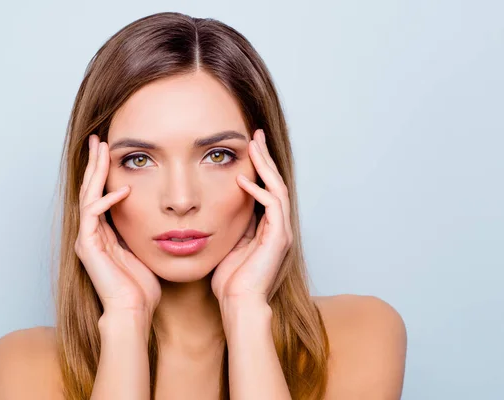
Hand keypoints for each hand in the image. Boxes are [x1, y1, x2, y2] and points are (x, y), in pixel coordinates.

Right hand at [74, 134, 160, 316]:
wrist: (133, 311)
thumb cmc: (143, 286)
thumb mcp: (147, 249)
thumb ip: (146, 230)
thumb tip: (163, 214)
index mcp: (103, 232)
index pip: (101, 193)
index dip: (105, 172)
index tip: (113, 150)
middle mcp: (91, 233)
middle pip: (89, 188)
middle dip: (95, 163)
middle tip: (99, 139)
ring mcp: (87, 239)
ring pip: (87, 196)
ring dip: (95, 172)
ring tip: (102, 149)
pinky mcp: (87, 247)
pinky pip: (93, 215)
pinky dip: (107, 200)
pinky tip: (122, 189)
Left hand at [211, 129, 292, 304]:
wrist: (239, 304)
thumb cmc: (231, 280)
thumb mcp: (230, 243)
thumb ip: (233, 224)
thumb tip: (221, 205)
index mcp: (268, 227)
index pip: (266, 188)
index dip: (258, 167)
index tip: (247, 148)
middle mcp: (278, 226)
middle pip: (275, 182)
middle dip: (264, 158)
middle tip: (254, 135)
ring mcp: (281, 231)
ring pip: (277, 188)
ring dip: (265, 166)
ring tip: (253, 146)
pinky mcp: (278, 238)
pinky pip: (273, 206)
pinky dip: (258, 191)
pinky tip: (242, 179)